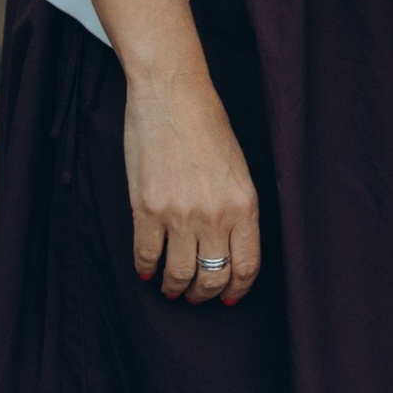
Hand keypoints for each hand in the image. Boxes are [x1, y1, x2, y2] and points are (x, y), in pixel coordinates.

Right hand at [124, 66, 261, 304]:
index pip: (247, 266)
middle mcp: (215, 216)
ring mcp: (179, 214)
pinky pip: (146, 254)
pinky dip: (146, 269)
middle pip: (213, 277)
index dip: (237, 289)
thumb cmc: (207, 126)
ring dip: (176, 288)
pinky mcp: (146, 208)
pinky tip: (147, 270)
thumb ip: (236, 209)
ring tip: (172, 288)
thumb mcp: (239, 170)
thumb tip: (227, 246)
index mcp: (245, 206)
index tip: (228, 296)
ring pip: (179, 274)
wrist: (172, 96)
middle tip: (197, 296)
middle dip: (205, 294)